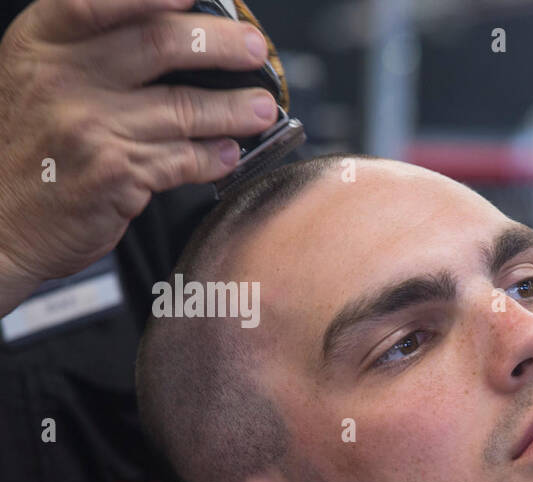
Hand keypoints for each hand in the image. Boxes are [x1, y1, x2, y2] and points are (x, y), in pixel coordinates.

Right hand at [0, 0, 278, 308]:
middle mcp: (63, 78)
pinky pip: (184, 159)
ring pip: (184, 107)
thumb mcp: (37, 76)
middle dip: (221, 44)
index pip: (99, 0)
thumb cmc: (31, 146)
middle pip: (159, 43)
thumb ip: (89, 47)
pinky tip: (230, 154)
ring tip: (262, 108)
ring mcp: (90, 126)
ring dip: (235, 108)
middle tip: (255, 49)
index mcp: (42, 42)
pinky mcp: (116, 174)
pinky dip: (216, 158)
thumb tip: (172, 23)